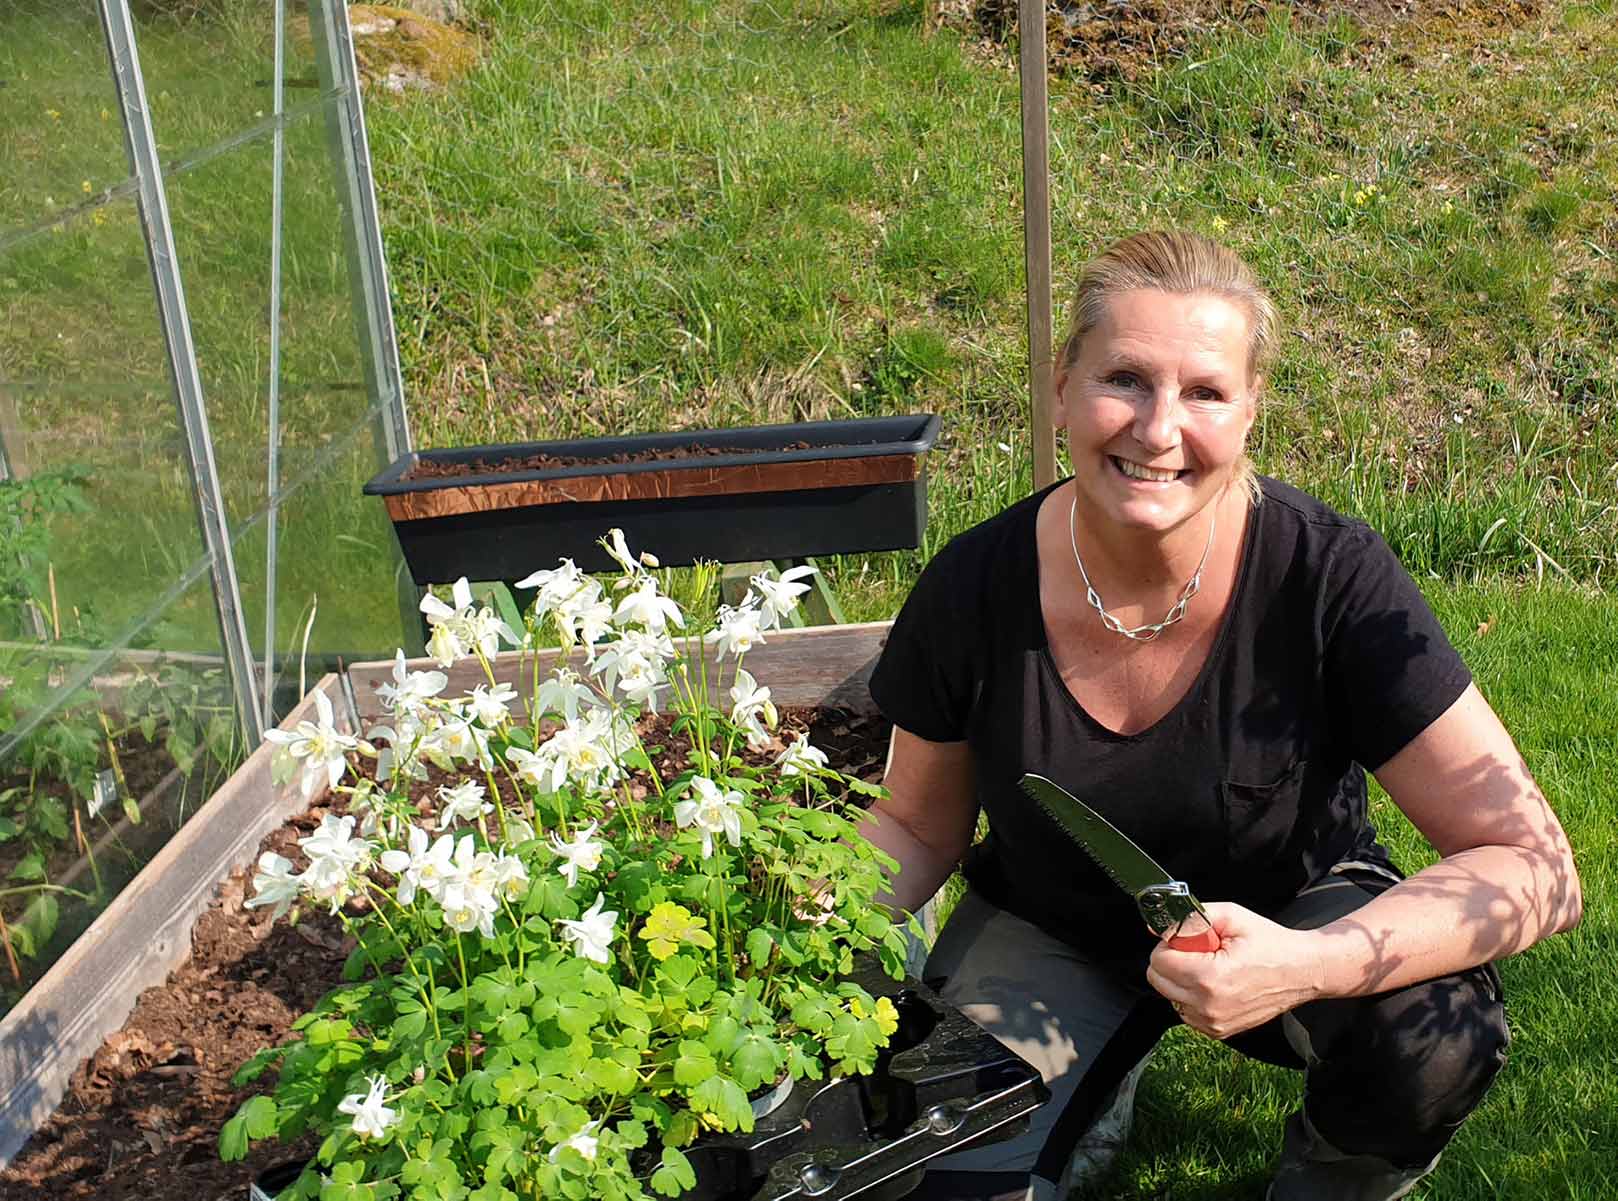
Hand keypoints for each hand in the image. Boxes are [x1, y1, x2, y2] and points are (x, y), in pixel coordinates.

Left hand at [1145, 902, 1326, 1039]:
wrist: (1303, 971)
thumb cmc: (1271, 944)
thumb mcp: (1231, 916)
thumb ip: (1189, 918)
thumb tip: (1157, 927)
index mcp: (1209, 978)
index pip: (1158, 962)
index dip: (1169, 944)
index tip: (1187, 939)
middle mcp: (1208, 1006)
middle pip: (1158, 981)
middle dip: (1172, 961)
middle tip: (1199, 951)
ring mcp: (1214, 1023)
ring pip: (1170, 997)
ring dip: (1181, 980)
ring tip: (1211, 966)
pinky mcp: (1219, 1031)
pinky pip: (1186, 1011)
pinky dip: (1192, 996)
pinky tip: (1215, 983)